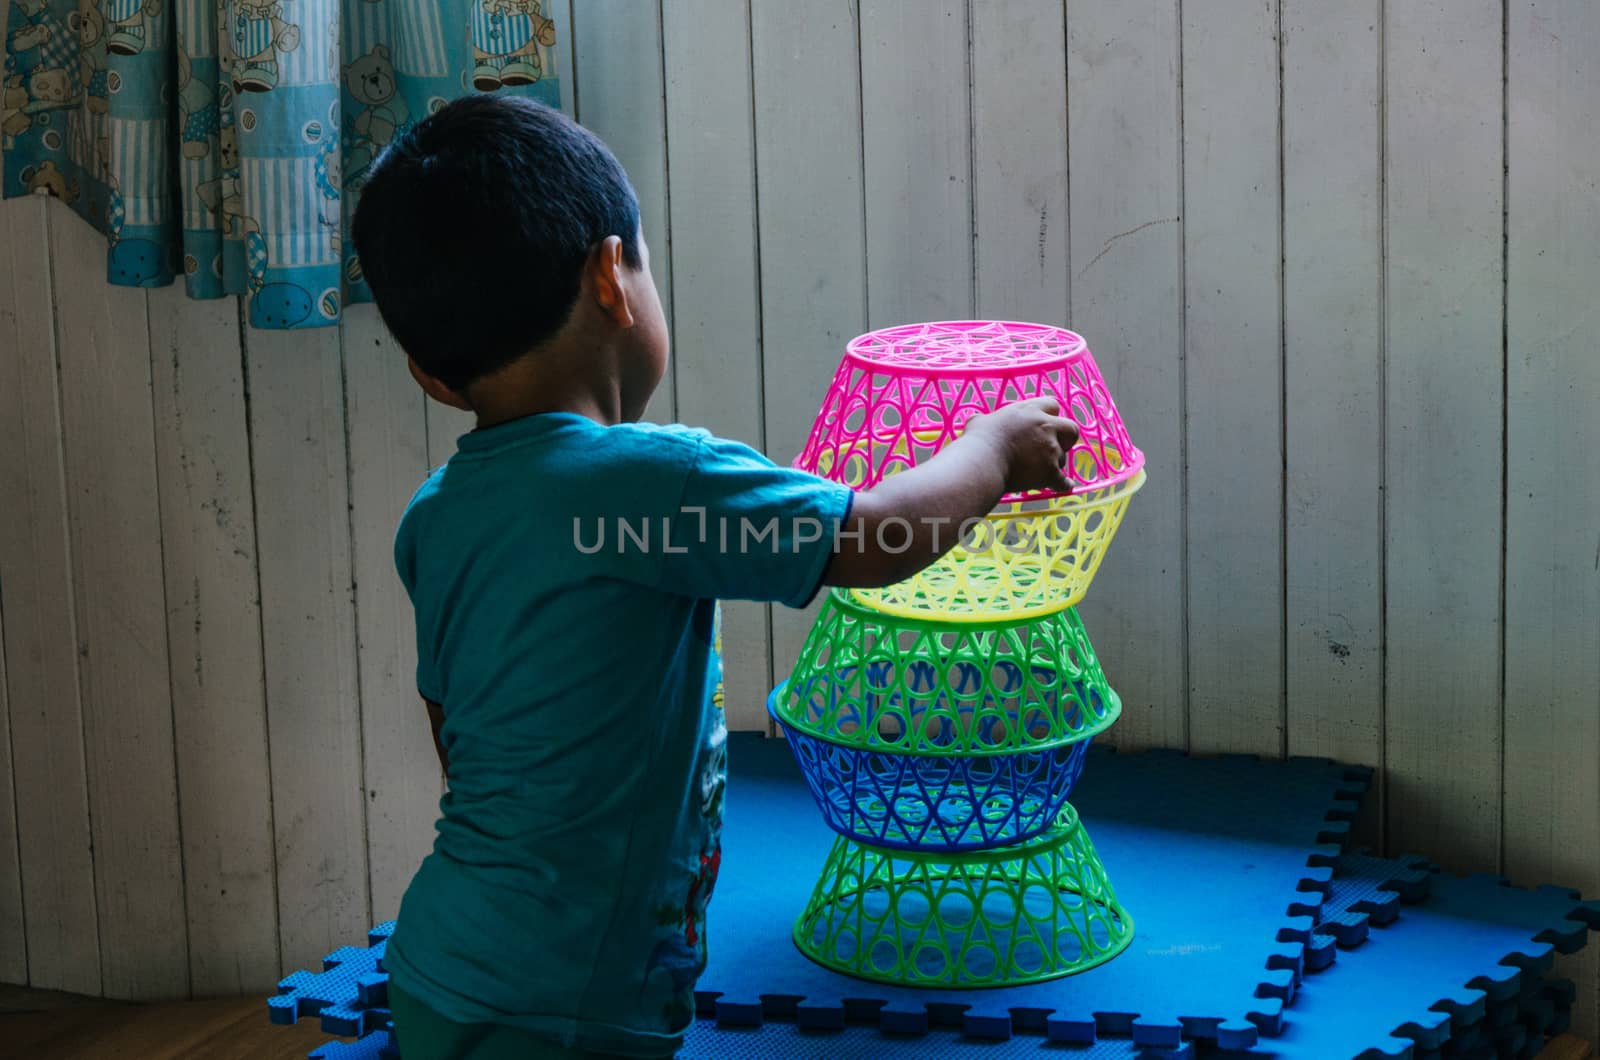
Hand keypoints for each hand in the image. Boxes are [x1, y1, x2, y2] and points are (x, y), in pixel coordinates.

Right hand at [964, 396, 1079, 494]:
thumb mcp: (979, 422)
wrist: (982, 462)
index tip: (1044, 426)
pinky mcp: (1050, 471)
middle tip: (1054, 447)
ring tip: (1035, 471)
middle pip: (1071, 429)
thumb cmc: (977, 441)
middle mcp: (1045, 427)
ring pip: (1062, 458)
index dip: (1050, 417)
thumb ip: (987, 421)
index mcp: (1030, 411)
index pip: (1053, 405)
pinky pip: (1063, 481)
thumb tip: (979, 423)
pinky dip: (1063, 485)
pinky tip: (1064, 486)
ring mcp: (1050, 449)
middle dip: (1066, 439)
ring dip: (1052, 464)